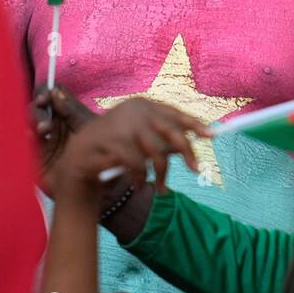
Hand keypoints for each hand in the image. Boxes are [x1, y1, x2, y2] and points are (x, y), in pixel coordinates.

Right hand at [34, 84, 97, 194]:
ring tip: (43, 130)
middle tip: (45, 118)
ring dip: (32, 122)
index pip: (48, 95)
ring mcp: (41, 140)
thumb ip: (72, 109)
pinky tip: (31, 136)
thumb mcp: (87, 126)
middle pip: (35, 108)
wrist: (99, 180)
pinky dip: (26, 138)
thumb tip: (54, 91)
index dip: (43, 93)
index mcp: (64, 113)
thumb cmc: (98, 150)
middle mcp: (50, 124)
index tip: (45, 97)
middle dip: (37, 110)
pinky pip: (25, 144)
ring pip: (27, 123)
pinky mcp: (35, 157)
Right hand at [51, 98, 205, 199]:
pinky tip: (140, 185)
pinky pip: (139, 166)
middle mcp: (135, 111)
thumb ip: (162, 139)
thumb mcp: (140, 139)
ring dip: (162, 174)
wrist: (81, 153)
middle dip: (186, 151)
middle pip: (171, 131)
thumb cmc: (115, 145)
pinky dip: (142, 179)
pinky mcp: (114, 142)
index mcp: (143, 105)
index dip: (193, 124)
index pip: (174, 113)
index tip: (212, 135)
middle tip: (196, 169)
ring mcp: (124, 125)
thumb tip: (190, 145)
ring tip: (161, 187)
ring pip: (157, 154)